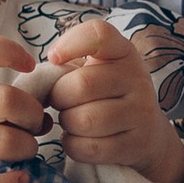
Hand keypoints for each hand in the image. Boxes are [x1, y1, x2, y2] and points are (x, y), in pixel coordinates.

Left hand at [47, 21, 183, 182]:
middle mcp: (138, 78)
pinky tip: (78, 139)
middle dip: (58, 97)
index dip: (70, 44)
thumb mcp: (95, 70)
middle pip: (81, 85)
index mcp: (124, 52)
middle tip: (60, 102)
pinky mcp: (136, 145)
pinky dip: (73, 145)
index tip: (53, 58)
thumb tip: (36, 81)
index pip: (99, 35)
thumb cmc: (107, 96)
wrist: (147, 135)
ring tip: (71, 120)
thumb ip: (67, 67)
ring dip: (66, 123)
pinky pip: (88, 147)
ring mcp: (141, 113)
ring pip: (83, 120)